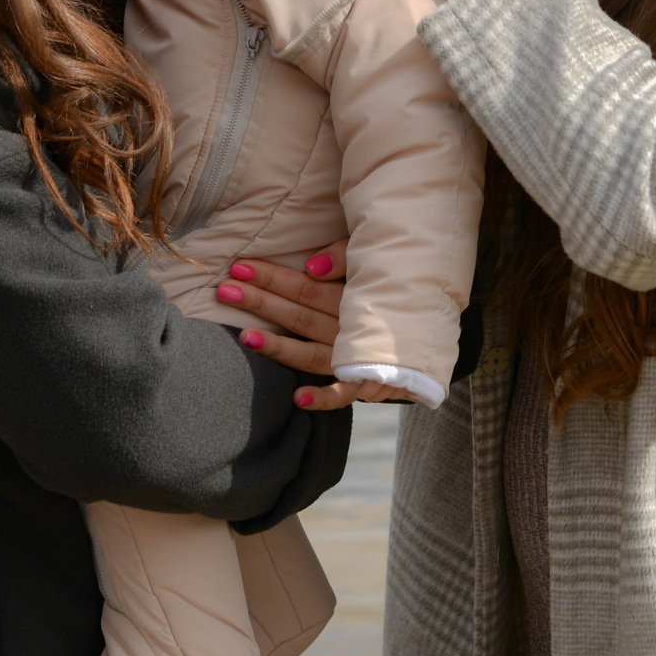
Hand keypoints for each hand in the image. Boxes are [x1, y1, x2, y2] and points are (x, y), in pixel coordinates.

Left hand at [218, 243, 405, 410]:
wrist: (430, 324)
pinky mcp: (364, 384)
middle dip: (261, 302)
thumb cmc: (393, 283)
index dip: (272, 276)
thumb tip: (311, 267)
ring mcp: (356, 358)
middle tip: (225, 290)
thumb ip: (346, 256)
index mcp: (354, 296)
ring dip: (278, 347)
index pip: (306, 286)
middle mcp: (352, 328)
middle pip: (300, 316)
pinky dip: (322, 398)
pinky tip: (297, 399)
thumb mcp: (375, 256)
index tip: (239, 266)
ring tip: (245, 336)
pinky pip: (343, 395)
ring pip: (311, 353)